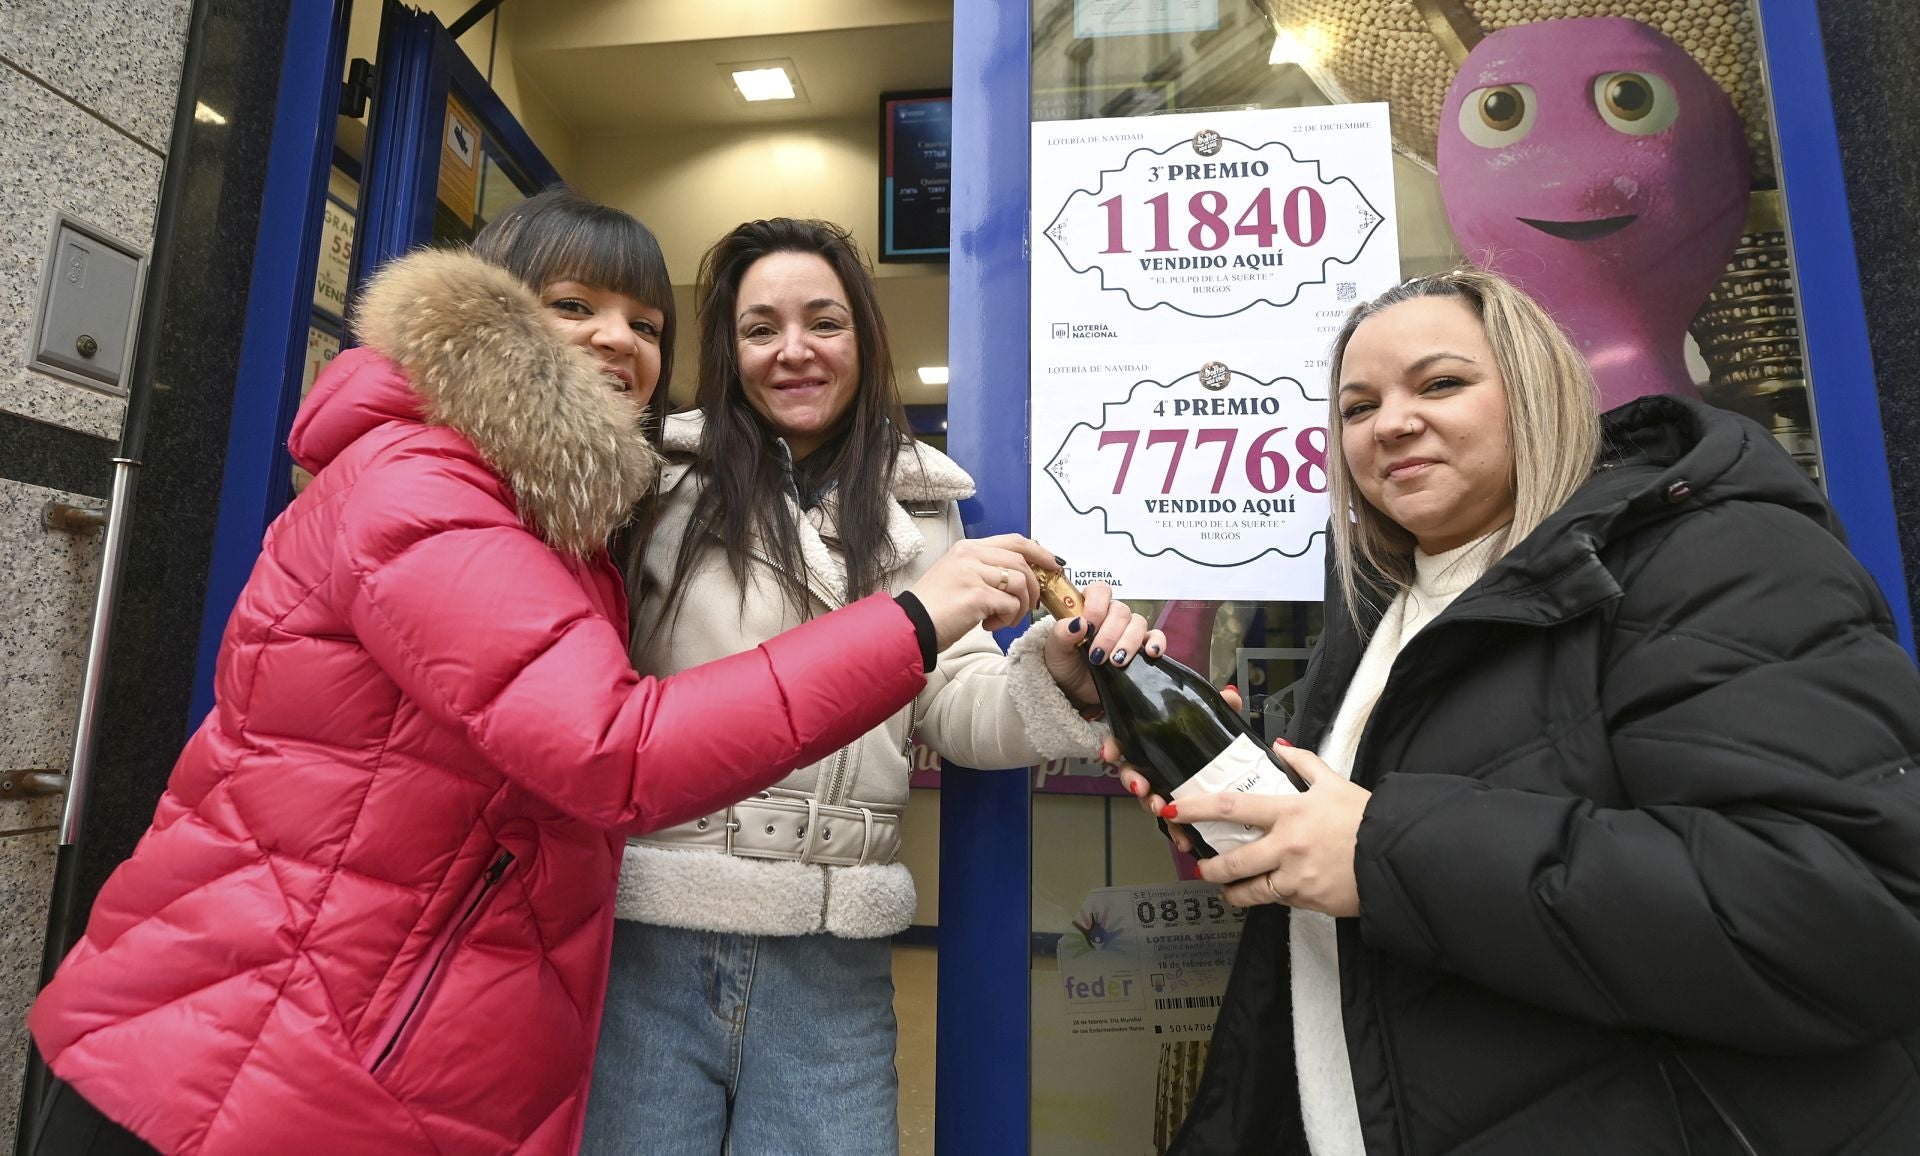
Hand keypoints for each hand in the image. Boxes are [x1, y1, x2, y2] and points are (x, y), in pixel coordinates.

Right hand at [907, 534, 1058, 649]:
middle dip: (1034, 586)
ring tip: (1005, 620)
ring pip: (1020, 583)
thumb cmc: (933, 608)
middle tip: (1031, 606)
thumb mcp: (957, 577)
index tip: (1053, 565)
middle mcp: (971, 555)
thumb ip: (984, 570)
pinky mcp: (977, 595)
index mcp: (967, 548)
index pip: (1013, 541)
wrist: (910, 626)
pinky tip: (990, 625)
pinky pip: (1011, 605)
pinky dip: (1008, 619)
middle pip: (1021, 562)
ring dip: (1021, 607)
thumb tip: (1018, 577)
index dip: (1039, 552)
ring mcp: (973, 573)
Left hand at [1044, 582, 1165, 706]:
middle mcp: (1110, 615)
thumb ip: (1061, 634)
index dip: (1096, 606)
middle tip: (1097, 656)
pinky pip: (1156, 637)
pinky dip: (1157, 643)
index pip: (1100, 591)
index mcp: (1089, 607)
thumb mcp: (1054, 649)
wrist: (1073, 688)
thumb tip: (1078, 623)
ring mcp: (1127, 631)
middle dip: (1109, 634)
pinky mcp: (1141, 648)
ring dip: (1128, 642)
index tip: (1088, 628)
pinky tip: (1151, 653)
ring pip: (1138, 623)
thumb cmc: (1063, 662)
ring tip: (1116, 662)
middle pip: (1120, 611)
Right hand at [1109, 685, 1243, 854]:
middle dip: (1132, 781)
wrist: (1235, 773)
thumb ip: (1222, 706)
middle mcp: (1153, 766)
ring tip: (1161, 810)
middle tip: (1142, 787)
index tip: (1109, 753)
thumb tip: (1230, 697)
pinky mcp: (1180, 810)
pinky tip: (1185, 840)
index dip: (1113, 746)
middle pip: (1132, 773)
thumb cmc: (1212, 743)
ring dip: (1151, 806)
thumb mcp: (1216, 721)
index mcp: (1155, 742)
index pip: (1126, 740)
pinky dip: (1177, 832)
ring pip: (1148, 798)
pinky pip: (1173, 823)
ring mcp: (1164, 789)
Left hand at [1167, 743, 1369, 917]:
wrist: (1399, 857)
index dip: (1196, 809)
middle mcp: (1286, 845)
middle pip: (1232, 860)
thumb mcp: (1335, 782)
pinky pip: (1279, 901)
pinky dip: (1270, 898)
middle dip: (1210, 868)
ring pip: (1250, 891)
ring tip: (1227, 890)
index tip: (1172, 810)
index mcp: (1289, 811)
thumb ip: (1303, 763)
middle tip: (1202, 867)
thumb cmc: (1367, 818)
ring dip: (1232, 892)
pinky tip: (1270, 892)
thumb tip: (1278, 747)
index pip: (1231, 807)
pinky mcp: (1307, 900)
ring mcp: (1296, 877)